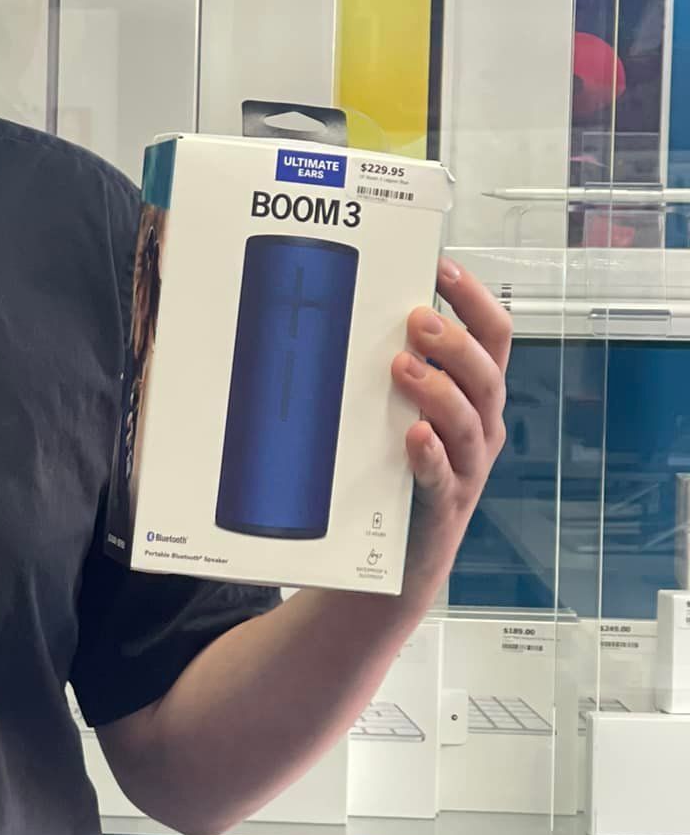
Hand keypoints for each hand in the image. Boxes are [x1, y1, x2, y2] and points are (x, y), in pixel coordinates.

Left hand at [393, 255, 511, 598]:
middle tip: (416, 320)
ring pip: (470, 422)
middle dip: (455, 342)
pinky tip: (414, 436)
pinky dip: (430, 455)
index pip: (494, 337)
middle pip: (487, 375)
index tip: (444, 266)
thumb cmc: (389, 476)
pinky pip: (442, 478)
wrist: (391, 568)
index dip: (476, 299)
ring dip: (440, 389)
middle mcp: (480, 429)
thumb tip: (340, 314)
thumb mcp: (396, 416)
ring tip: (404, 368)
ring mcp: (465, 469)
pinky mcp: (441, 507)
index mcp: (474, 397)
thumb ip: (388, 373)